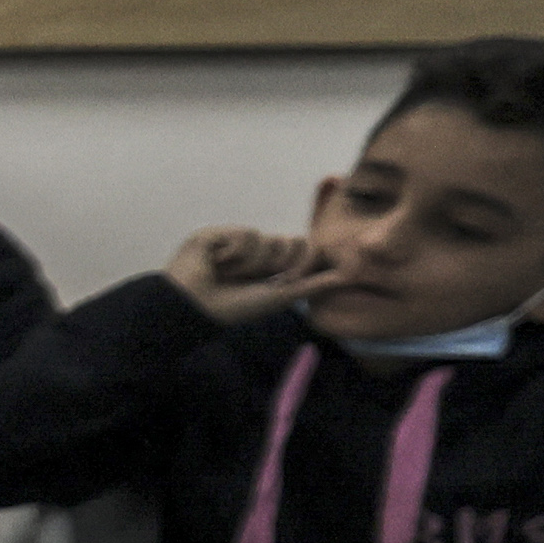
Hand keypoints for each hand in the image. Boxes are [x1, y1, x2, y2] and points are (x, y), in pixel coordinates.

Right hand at [167, 223, 321, 320]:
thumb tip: (349, 276)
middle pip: (289, 240)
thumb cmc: (235, 308)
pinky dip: (233, 255)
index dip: (301, 262)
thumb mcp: (281, 296)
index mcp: (270, 265)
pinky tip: (215, 263)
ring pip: (266, 238)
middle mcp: (254, 251)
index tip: (288, 280)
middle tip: (255, 278)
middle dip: (277, 263)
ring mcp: (234, 240)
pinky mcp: (216, 234)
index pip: (303, 247)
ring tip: (226, 274)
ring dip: (251, 263)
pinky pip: (244, 234)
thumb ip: (314, 284)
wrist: (194, 307)